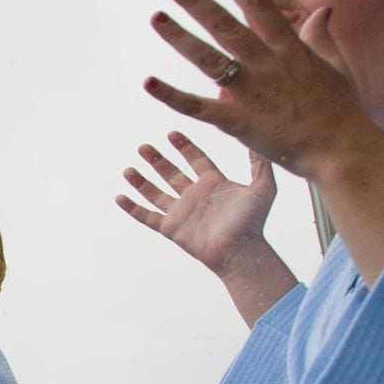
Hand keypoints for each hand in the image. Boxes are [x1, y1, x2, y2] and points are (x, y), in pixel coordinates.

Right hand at [116, 131, 276, 276]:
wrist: (240, 250)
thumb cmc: (253, 222)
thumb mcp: (263, 187)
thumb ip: (260, 164)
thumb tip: (259, 140)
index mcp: (213, 183)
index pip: (196, 160)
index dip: (184, 146)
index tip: (172, 134)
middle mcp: (195, 196)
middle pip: (171, 173)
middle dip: (157, 160)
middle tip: (144, 147)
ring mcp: (181, 212)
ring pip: (155, 193)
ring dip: (141, 181)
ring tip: (129, 169)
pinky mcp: (171, 228)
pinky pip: (147, 216)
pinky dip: (132, 208)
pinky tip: (120, 197)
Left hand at [143, 0, 376, 179]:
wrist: (343, 149)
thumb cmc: (341, 111)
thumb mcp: (336, 66)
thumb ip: (322, 36)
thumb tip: (323, 9)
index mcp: (289, 48)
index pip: (257, 5)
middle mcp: (266, 64)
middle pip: (225, 25)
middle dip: (197, 1)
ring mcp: (251, 92)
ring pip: (208, 59)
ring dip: (179, 37)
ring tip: (156, 18)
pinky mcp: (238, 121)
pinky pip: (198, 107)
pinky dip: (172, 96)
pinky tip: (148, 83)